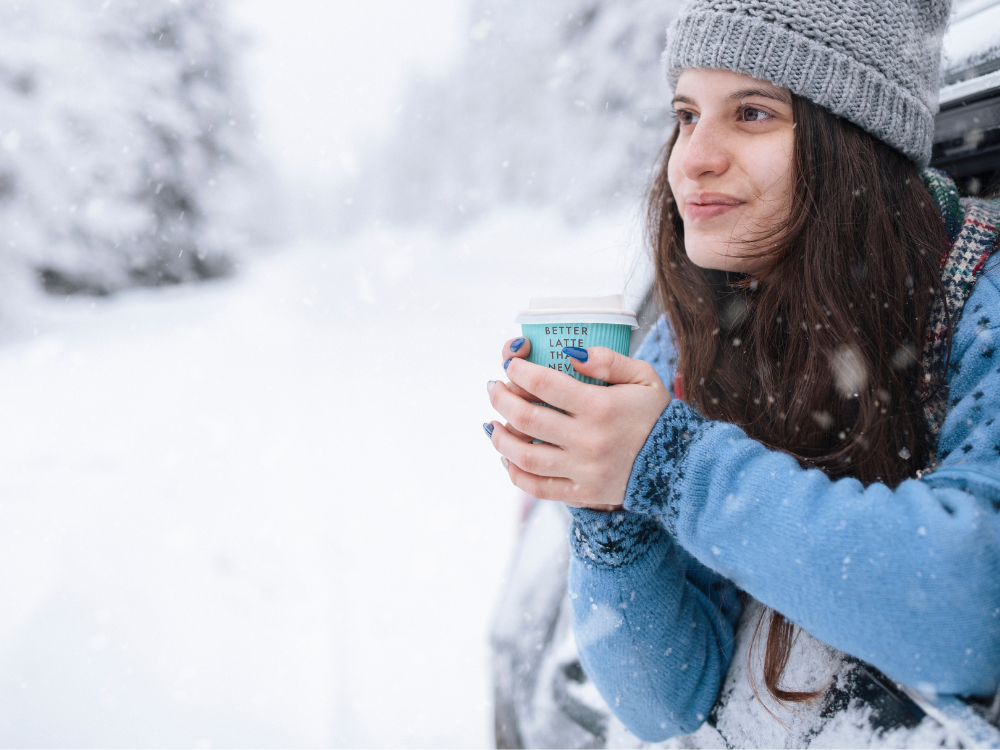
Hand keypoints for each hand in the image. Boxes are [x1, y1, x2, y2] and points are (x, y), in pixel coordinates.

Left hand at [486, 339, 670, 510]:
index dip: (518, 370)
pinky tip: (507, 457)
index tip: (510, 364)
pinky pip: (538, 487)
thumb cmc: (657, 416)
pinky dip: (515, 473)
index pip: (544, 383)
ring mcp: (583, 469)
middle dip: (501, 398)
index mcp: (600, 406)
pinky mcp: (582, 492)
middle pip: (526, 417)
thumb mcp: (644, 377)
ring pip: (524, 456)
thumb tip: (569, 352)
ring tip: (492, 423)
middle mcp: (588, 439)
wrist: (680, 466)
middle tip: (494, 387)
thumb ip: (608, 360)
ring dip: (500, 437)